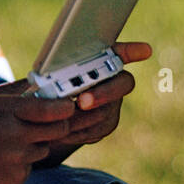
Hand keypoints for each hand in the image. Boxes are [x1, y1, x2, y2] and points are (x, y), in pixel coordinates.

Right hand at [0, 80, 77, 183]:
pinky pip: (28, 168)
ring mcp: (14, 161)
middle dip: (54, 125)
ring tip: (1, 145)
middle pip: (59, 130)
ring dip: (31, 145)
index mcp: (4, 111)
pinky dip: (17, 164)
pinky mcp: (14, 181)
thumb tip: (42, 83)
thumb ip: (12, 92)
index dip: (65, 107)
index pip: (54, 109)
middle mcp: (13, 136)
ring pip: (42, 149)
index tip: (66, 106)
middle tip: (40, 123)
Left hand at [39, 41, 152, 159]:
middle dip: (103, 93)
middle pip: (122, 83)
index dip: (132, 50)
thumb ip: (50, 78)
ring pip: (108, 110)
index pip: (118, 52)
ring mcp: (113, 102)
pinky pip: (99, 129)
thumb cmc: (40, 91)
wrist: (42, 117)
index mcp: (96, 61)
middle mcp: (111, 79)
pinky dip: (80, 132)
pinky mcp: (107, 122)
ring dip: (84, 116)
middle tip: (82, 102)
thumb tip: (47, 81)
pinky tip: (63, 132)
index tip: (144, 50)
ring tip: (61, 119)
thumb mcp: (40, 80)